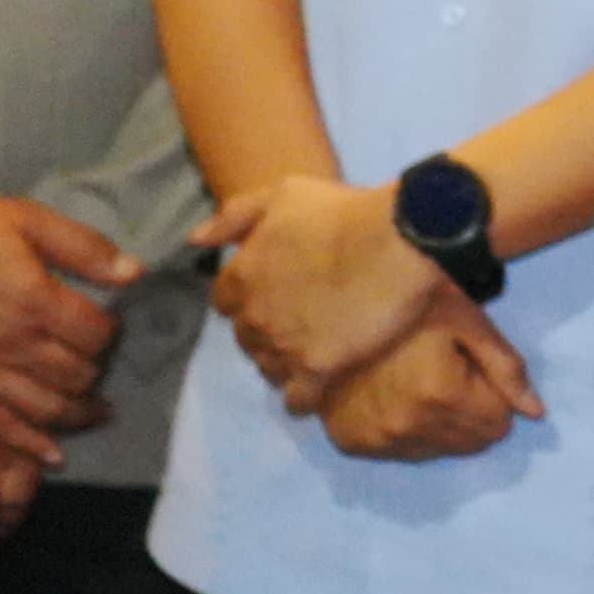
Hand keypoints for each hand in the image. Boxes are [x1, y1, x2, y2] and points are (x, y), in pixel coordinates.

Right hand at [0, 197, 132, 465]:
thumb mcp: (27, 219)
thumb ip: (84, 247)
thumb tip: (134, 273)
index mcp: (29, 301)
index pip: (95, 335)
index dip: (111, 330)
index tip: (107, 323)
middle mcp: (7, 344)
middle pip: (76, 375)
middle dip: (97, 367)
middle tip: (96, 357)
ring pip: (45, 409)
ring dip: (77, 411)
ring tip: (95, 405)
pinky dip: (29, 445)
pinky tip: (55, 455)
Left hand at [202, 178, 442, 412]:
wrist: (397, 242)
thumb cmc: (344, 212)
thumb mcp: (285, 194)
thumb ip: (236, 215)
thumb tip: (196, 239)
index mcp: (244, 275)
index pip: (226, 301)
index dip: (248, 297)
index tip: (273, 292)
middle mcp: (256, 315)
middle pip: (248, 338)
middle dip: (266, 331)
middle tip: (299, 322)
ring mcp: (284, 346)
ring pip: (270, 369)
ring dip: (285, 363)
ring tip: (313, 353)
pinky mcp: (317, 369)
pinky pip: (298, 399)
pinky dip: (304, 397)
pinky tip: (320, 388)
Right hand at [314, 296, 540, 462]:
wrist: (346, 301)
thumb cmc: (418, 303)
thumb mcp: (471, 324)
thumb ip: (507, 369)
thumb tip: (537, 414)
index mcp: (439, 394)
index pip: (498, 423)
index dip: (493, 393)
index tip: (472, 367)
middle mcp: (405, 426)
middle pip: (470, 443)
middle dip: (472, 412)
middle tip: (448, 374)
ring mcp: (375, 439)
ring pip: (439, 451)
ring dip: (442, 425)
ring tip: (421, 383)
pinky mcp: (351, 443)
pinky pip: (403, 453)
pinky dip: (410, 432)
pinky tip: (399, 399)